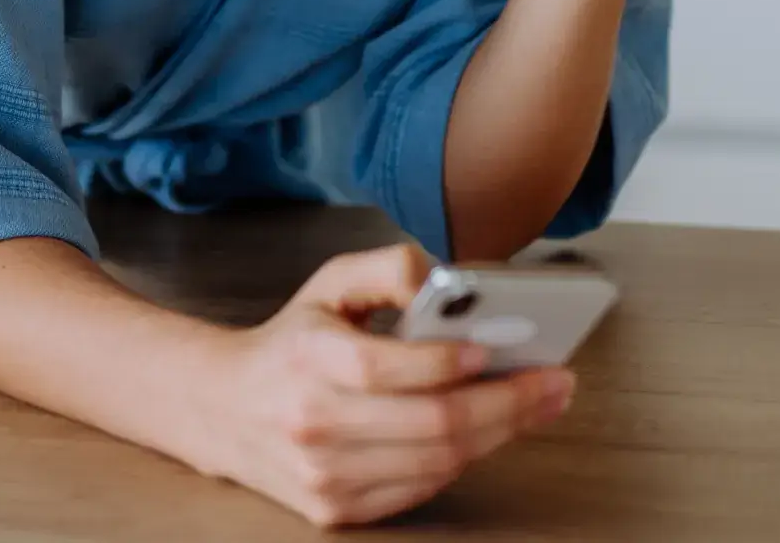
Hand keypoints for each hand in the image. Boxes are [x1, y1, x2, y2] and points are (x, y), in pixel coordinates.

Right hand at [199, 243, 574, 527]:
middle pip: (428, 425)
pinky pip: (421, 489)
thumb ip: (386, 267)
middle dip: (504, 405)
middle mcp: (313, 424)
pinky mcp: (337, 511)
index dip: (442, 362)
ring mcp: (325, 477)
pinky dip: (465, 459)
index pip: (383, 368)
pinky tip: (492, 430)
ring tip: (540, 404)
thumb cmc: (293, 340)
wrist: (225, 409)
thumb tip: (444, 284)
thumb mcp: (328, 282)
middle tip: (554, 382)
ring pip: (435, 463)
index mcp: (307, 358)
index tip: (492, 349)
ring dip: (499, 434)